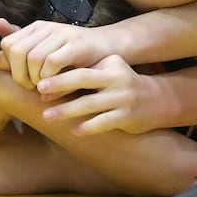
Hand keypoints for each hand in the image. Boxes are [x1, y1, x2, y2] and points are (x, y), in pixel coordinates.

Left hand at [0, 20, 116, 89]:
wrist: (109, 49)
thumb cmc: (75, 54)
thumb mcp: (47, 49)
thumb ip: (23, 48)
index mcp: (38, 27)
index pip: (8, 44)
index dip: (9, 65)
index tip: (21, 80)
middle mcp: (48, 27)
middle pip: (16, 51)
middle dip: (18, 74)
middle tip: (30, 87)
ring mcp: (63, 35)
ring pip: (33, 58)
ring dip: (34, 79)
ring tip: (42, 88)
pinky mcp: (77, 46)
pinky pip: (52, 63)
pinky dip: (49, 78)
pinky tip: (54, 86)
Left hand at [40, 55, 163, 135]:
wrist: (158, 100)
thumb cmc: (124, 85)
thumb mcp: (111, 70)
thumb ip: (89, 70)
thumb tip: (52, 72)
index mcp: (110, 65)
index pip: (81, 68)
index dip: (60, 75)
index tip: (39, 81)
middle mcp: (117, 79)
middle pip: (84, 79)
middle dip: (60, 84)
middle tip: (39, 90)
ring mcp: (123, 98)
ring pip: (90, 104)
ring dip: (66, 110)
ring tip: (47, 116)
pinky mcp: (127, 117)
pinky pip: (103, 122)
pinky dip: (88, 127)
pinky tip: (74, 131)